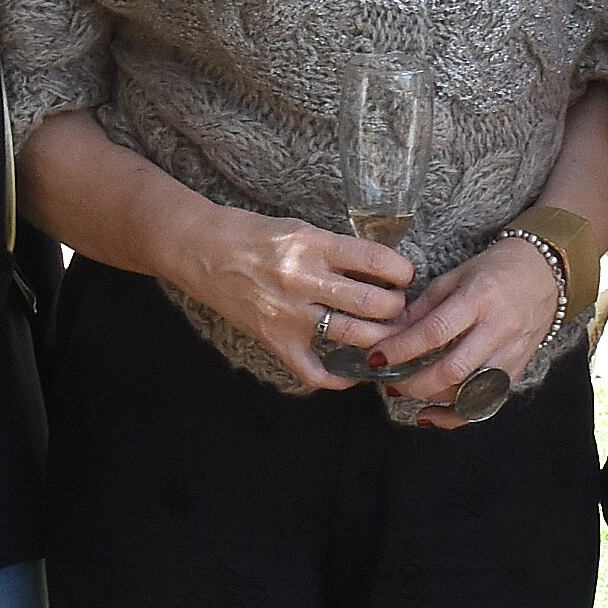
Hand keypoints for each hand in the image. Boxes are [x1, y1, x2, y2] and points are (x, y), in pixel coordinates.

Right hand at [174, 208, 417, 390]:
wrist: (202, 251)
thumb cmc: (253, 235)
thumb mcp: (301, 229)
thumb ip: (337, 250)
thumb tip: (380, 269)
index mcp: (313, 246)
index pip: (375, 261)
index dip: (401, 271)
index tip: (405, 275)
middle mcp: (303, 281)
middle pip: (372, 303)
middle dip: (397, 307)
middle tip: (400, 306)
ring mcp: (289, 315)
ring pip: (354, 336)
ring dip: (381, 337)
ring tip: (387, 332)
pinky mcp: (276, 340)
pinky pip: (315, 372)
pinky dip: (340, 378)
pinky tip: (354, 372)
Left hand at [375, 235, 568, 423]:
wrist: (547, 272)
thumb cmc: (497, 270)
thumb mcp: (455, 276)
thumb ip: (422, 308)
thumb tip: (389, 335)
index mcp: (480, 297)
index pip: (436, 331)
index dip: (402, 348)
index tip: (377, 357)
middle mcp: (499, 328)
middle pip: (453, 369)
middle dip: (414, 383)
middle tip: (389, 381)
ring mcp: (512, 353)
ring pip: (469, 392)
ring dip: (432, 398)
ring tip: (405, 391)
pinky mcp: (519, 369)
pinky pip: (485, 402)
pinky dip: (455, 414)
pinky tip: (430, 414)